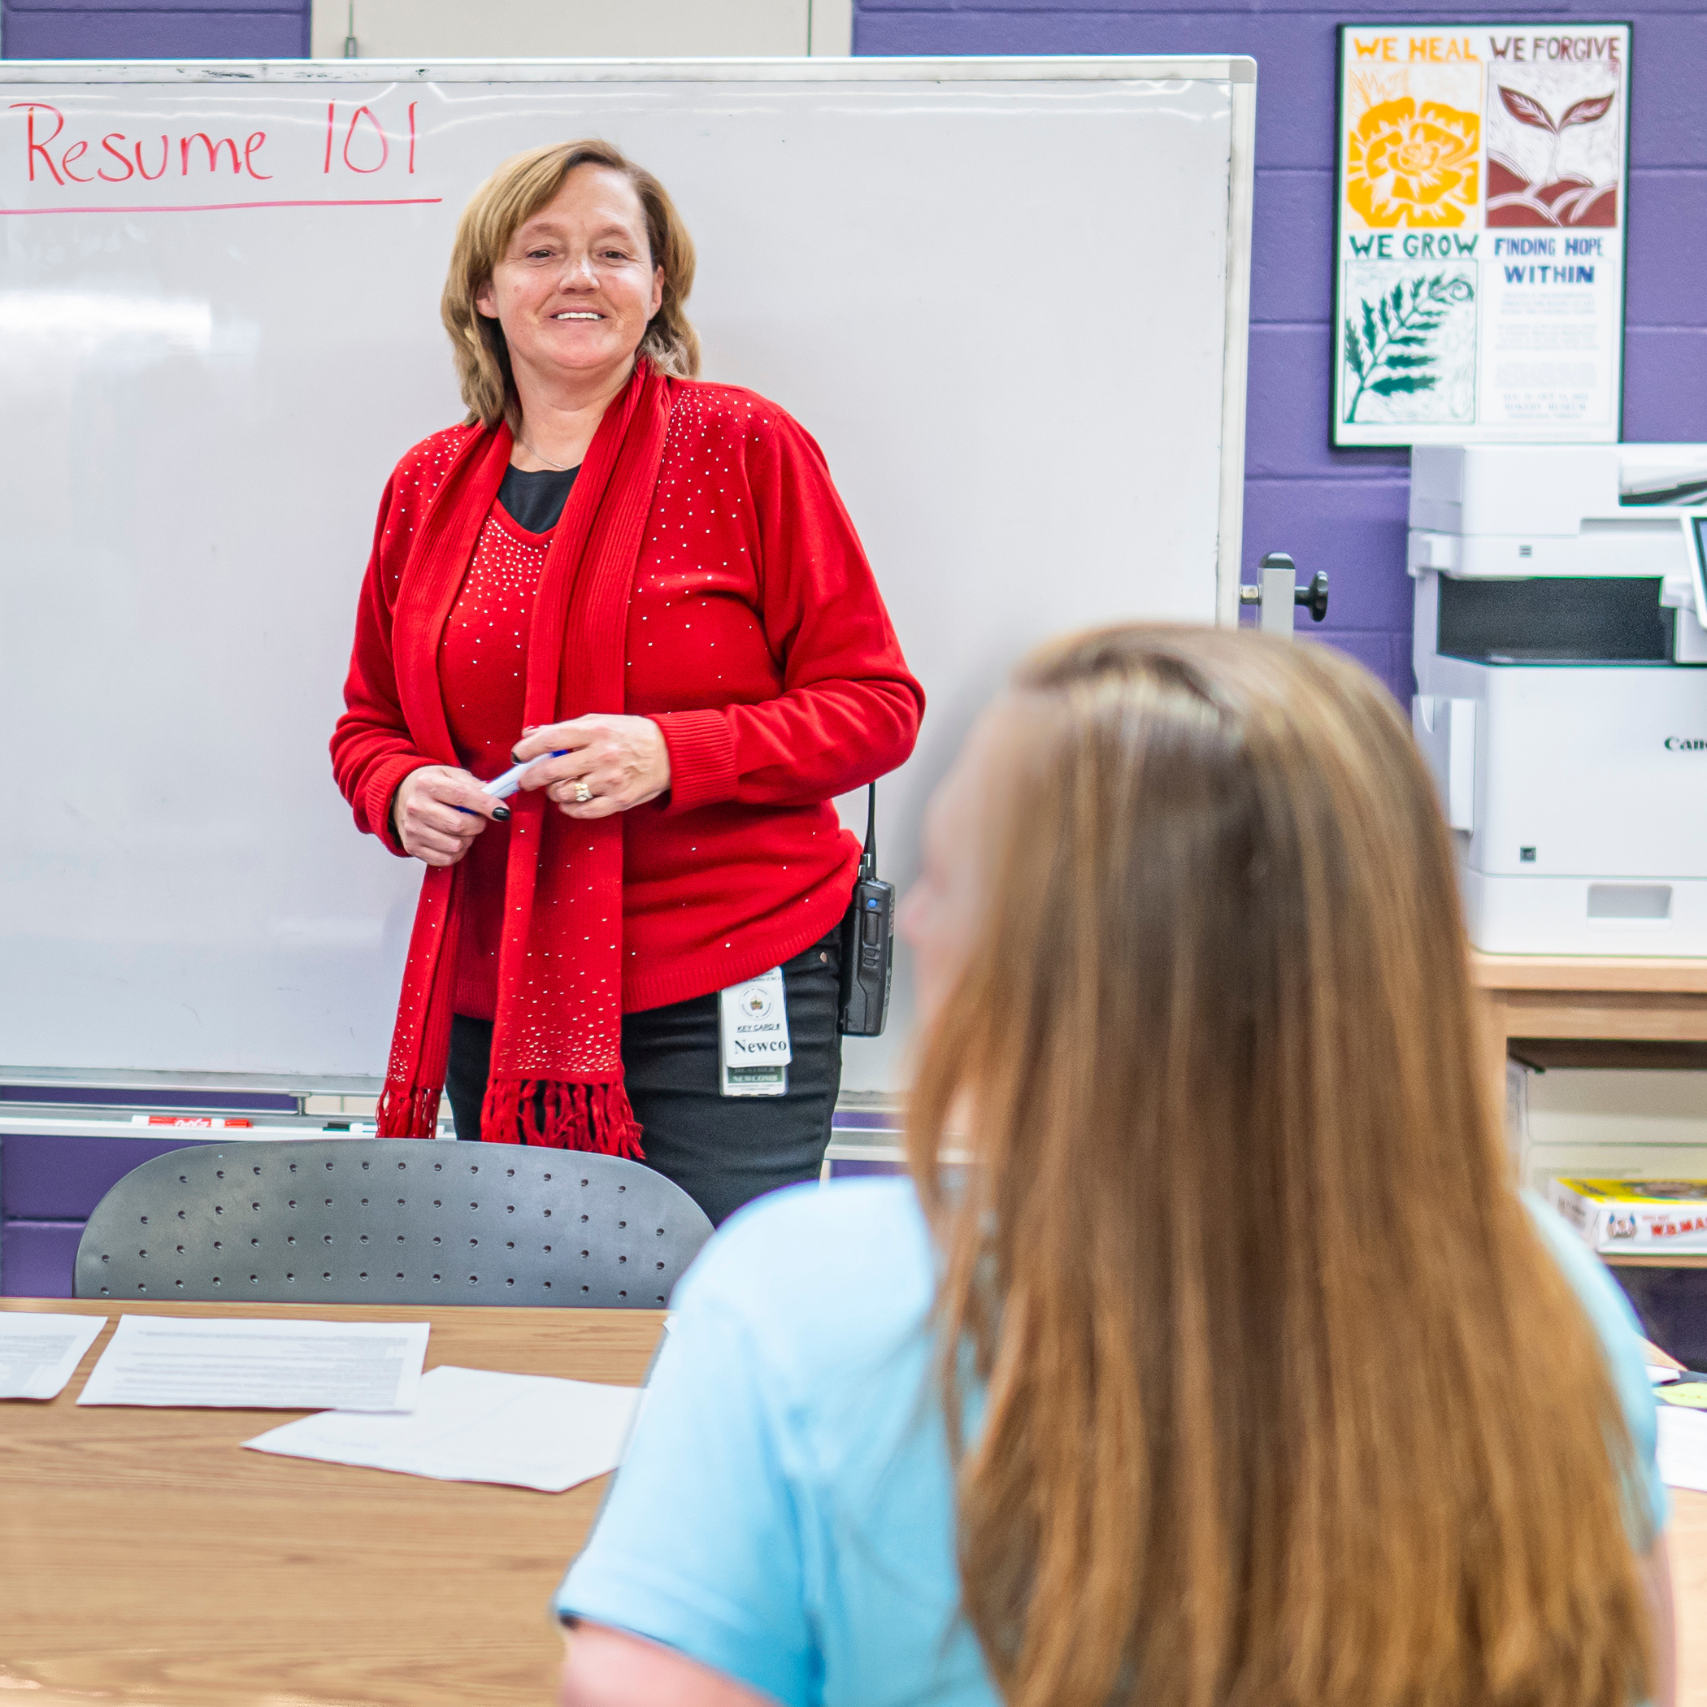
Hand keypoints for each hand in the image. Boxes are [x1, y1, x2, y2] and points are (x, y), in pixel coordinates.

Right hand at [393, 765, 506, 865]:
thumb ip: (474, 784)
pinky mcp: (412, 846)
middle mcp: (416, 807)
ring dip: (468, 839)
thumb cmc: (431, 785)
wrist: (400, 795)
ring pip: (455, 845)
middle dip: (477, 824)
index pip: (461, 796)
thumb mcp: (451, 774)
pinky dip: (457, 853)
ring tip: (463, 829)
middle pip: (459, 824)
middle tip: (477, 819)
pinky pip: (446, 859)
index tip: (502, 811)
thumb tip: (496, 795)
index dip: (486, 805)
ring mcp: (413, 829)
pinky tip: (454, 839)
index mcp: (427, 784)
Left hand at [512, 715, 670, 819]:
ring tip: (559, 787)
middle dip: (531, 778)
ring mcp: (611, 780)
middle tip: (526, 781)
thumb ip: (564, 729)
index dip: (527, 749)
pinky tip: (570, 801)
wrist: (670, 753)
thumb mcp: (599, 722)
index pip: (550, 740)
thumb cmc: (631, 735)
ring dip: (553, 793)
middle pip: (550, 771)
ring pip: (564, 793)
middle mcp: (602, 755)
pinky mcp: (619, 801)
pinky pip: (582, 811)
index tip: (518, 756)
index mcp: (595, 731)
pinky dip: (569, 808)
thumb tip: (531, 734)